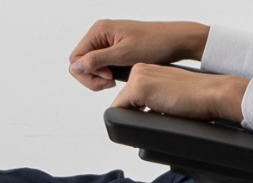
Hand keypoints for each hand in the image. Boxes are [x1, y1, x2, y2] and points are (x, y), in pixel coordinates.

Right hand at [69, 20, 209, 90]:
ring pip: (90, 65)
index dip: (87, 72)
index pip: (75, 58)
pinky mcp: (114, 49)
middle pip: (80, 62)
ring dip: (99, 77)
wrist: (177, 41)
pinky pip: (100, 64)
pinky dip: (106, 74)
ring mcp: (107, 41)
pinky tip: (118, 76)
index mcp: (99, 30)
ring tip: (115, 80)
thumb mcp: (124, 54)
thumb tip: (75, 67)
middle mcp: (100, 34)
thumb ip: (96, 60)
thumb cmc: (155, 43)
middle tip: (110, 83)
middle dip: (92, 77)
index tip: (108, 77)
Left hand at [110, 64, 247, 121]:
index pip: (129, 96)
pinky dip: (131, 120)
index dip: (137, 112)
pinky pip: (119, 111)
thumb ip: (152, 102)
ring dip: (135, 118)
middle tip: (159, 116)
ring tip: (162, 113)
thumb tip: (140, 117)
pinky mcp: (139, 88)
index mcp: (148, 70)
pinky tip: (157, 115)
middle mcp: (140, 69)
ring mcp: (138, 77)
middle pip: (122, 102)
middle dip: (134, 115)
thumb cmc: (199, 97)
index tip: (155, 115)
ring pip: (120, 107)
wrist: (216, 93)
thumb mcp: (168, 96)